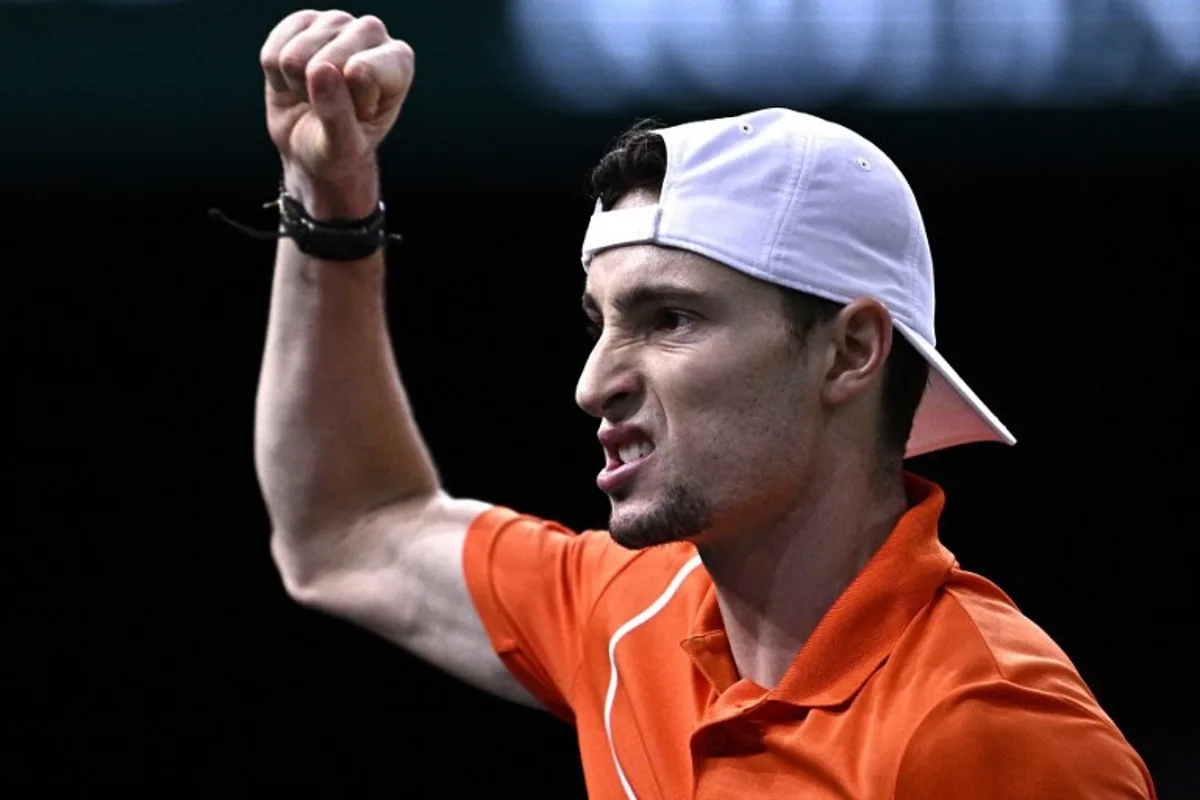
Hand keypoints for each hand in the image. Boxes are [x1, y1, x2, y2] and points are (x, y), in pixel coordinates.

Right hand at [260, 10, 413, 216]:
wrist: (312, 145)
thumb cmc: (340, 149)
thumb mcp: (344, 147)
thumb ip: (338, 114)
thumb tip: (319, 68)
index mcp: (398, 60)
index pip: (364, 72)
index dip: (354, 104)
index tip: (362, 115)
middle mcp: (371, 32)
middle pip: (325, 61)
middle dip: (320, 96)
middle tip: (333, 107)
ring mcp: (335, 22)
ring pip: (294, 57)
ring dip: (297, 87)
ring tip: (316, 96)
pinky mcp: (300, 22)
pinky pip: (272, 54)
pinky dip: (277, 79)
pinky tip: (297, 82)